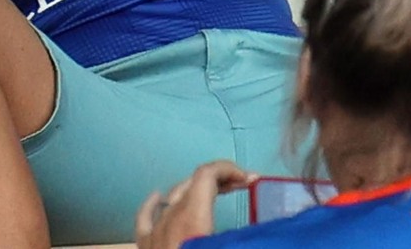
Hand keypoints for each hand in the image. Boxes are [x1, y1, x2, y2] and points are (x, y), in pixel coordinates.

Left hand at [134, 160, 253, 248]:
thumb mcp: (230, 246)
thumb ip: (244, 236)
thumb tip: (264, 232)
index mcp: (192, 217)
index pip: (207, 174)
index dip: (230, 170)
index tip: (250, 178)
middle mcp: (169, 218)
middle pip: (192, 183)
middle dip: (219, 179)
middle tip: (242, 185)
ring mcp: (154, 230)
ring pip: (173, 197)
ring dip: (196, 191)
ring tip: (214, 193)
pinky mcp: (146, 245)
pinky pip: (146, 216)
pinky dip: (154, 203)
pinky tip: (158, 197)